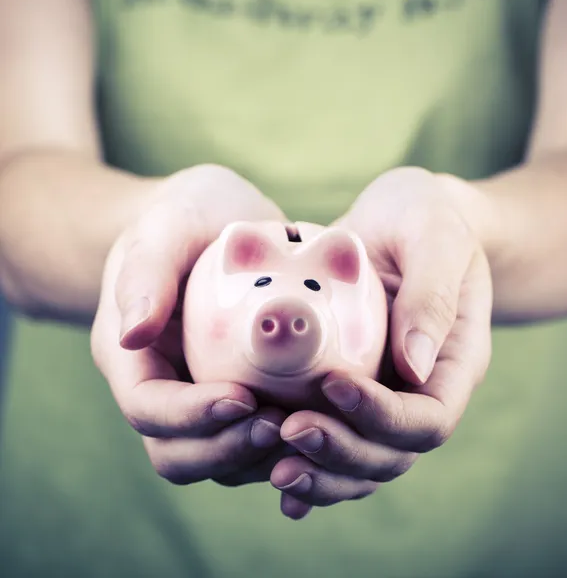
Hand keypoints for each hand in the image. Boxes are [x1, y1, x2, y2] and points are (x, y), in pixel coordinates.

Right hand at [91, 164, 291, 486]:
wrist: (212, 223)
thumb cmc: (186, 218)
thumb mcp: (167, 227)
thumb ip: (147, 272)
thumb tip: (134, 334)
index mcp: (133, 355)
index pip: (147, 408)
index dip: (191, 416)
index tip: (244, 397)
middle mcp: (163, 386)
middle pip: (179, 451)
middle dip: (228, 449)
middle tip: (282, 424)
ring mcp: (201, 396)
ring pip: (220, 457)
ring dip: (261, 457)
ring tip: (308, 430)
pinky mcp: (239, 393)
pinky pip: (256, 437)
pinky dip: (285, 444)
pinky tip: (325, 425)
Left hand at [270, 167, 492, 517]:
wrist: (402, 218)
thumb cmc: (425, 217)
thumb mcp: (436, 236)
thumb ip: (431, 294)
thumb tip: (413, 367)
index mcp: (452, 363)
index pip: (427, 419)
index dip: (381, 416)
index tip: (332, 385)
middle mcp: (420, 389)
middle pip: (390, 453)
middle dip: (340, 451)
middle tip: (287, 432)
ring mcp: (384, 393)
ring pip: (360, 459)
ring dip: (320, 472)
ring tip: (272, 469)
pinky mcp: (350, 386)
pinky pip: (335, 437)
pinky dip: (309, 464)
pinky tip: (274, 480)